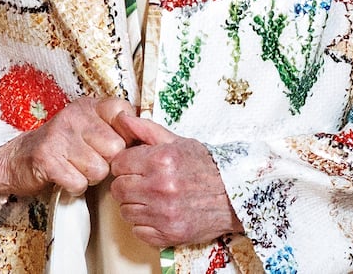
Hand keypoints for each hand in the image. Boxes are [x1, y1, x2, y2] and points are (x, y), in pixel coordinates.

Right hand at [0, 96, 136, 196]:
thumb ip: (116, 128)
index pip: (125, 114)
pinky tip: (64, 177)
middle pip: (116, 149)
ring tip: (75, 168)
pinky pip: (79, 182)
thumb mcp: (89, 128)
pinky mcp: (47, 158)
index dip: (125, 137)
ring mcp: (60, 135)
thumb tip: (150, 137)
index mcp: (89, 105)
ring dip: (89, 177)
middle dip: (107, 163)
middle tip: (89, 160)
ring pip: (99, 169)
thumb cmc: (63, 147)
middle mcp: (75, 115)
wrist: (17, 159)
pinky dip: (74, 187)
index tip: (111, 145)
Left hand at [109, 113, 243, 246]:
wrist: (235, 197)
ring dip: (135, 205)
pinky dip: (145, 224)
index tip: (134, 167)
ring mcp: (164, 214)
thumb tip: (121, 117)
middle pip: (118, 189)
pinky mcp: (169, 235)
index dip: (125, 165)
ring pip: (125, 211)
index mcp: (160, 160)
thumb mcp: (178, 142)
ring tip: (152, 199)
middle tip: (142, 183)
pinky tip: (158, 214)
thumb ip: (146, 130)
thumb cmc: (206, 168)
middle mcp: (160, 187)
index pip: (118, 164)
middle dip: (126, 185)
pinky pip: (138, 231)